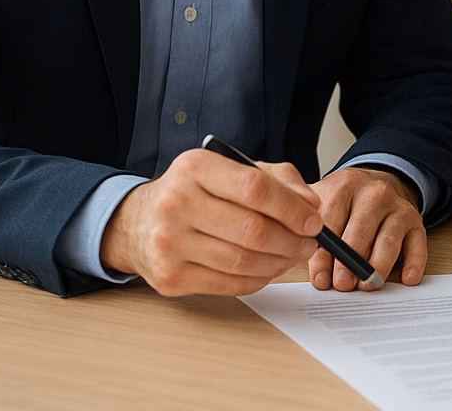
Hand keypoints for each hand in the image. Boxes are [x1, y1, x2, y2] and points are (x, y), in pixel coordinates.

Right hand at [100, 148, 322, 296]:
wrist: (138, 223)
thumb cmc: (194, 193)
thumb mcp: (231, 170)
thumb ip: (277, 179)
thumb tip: (310, 205)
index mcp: (195, 167)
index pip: (255, 188)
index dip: (292, 208)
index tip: (313, 221)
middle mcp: (176, 202)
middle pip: (253, 229)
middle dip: (292, 240)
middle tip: (308, 243)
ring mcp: (169, 243)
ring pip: (244, 261)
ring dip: (279, 263)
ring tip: (291, 256)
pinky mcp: (170, 277)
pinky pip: (231, 284)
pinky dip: (259, 280)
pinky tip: (267, 270)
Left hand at [307, 166, 426, 291]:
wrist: (376, 184)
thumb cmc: (343, 204)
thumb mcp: (321, 204)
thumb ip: (309, 229)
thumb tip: (300, 262)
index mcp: (343, 186)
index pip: (331, 222)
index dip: (324, 254)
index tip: (321, 279)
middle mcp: (373, 193)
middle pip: (360, 231)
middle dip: (349, 262)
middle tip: (343, 285)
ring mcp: (397, 206)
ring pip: (388, 239)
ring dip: (377, 266)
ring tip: (367, 286)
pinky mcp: (415, 220)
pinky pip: (417, 243)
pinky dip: (414, 262)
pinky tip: (407, 279)